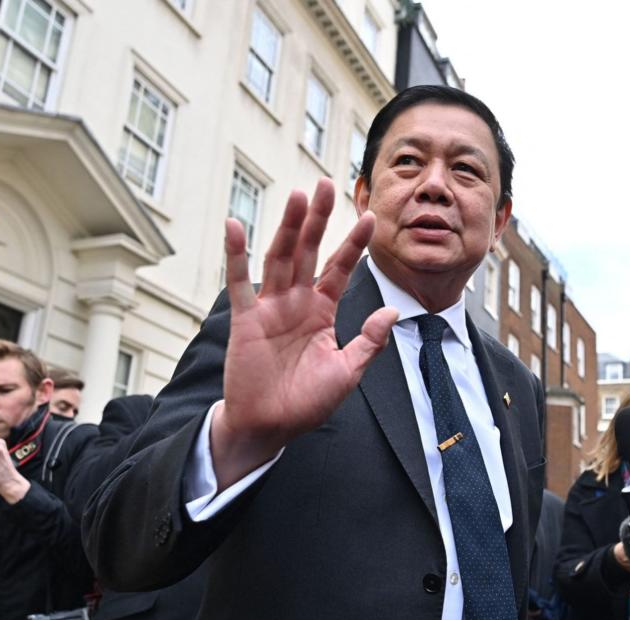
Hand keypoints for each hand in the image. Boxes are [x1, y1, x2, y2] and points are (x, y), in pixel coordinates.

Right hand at [211, 179, 396, 488]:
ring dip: (287, 226)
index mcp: (322, 311)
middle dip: (317, 219)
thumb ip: (369, 342)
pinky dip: (236, 255)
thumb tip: (394, 311)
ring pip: (280, 257)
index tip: (370, 216)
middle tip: (324, 183)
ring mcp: (270, 307)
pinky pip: (239, 283)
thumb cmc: (307, 402)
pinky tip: (235, 225)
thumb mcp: (347, 372)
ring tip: (296, 195)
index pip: (341, 268)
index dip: (354, 244)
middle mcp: (297, 301)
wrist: (270, 427)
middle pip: (308, 251)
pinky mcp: (245, 320)